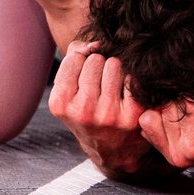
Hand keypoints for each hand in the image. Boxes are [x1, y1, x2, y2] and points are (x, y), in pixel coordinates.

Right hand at [48, 42, 153, 177]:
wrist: (113, 150)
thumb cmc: (89, 112)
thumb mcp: (69, 91)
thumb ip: (75, 57)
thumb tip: (95, 44)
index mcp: (61, 104)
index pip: (75, 58)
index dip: (82, 62)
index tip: (85, 76)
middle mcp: (83, 111)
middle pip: (95, 60)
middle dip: (99, 66)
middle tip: (101, 85)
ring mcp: (108, 114)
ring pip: (114, 64)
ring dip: (116, 71)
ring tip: (114, 88)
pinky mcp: (132, 115)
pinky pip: (132, 77)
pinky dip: (131, 80)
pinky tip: (127, 94)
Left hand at [138, 76, 193, 166]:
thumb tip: (193, 74)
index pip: (174, 104)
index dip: (187, 91)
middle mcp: (182, 154)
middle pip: (159, 113)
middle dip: (174, 100)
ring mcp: (176, 157)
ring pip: (150, 121)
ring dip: (166, 110)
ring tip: (190, 107)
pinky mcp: (174, 156)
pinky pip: (150, 131)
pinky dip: (161, 120)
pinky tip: (182, 115)